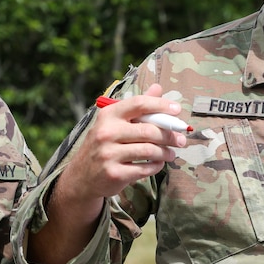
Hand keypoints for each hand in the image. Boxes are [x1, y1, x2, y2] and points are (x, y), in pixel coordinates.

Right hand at [26, 84, 185, 263]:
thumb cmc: (103, 144)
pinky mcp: (114, 173)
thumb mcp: (114, 122)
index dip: (161, 105)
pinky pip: (145, 168)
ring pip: (149, 150)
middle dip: (169, 135)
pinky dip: (156, 166)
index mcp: (108, 115)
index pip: (139, 104)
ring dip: (166, 152)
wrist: (81, 176)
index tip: (177, 110)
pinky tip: (158, 164)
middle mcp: (106, 133)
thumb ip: (136, 106)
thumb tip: (158, 87)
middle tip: (181, 139)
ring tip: (171, 153)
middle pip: (149, 130)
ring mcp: (108, 154)